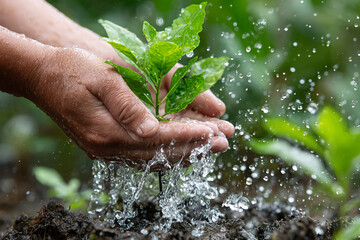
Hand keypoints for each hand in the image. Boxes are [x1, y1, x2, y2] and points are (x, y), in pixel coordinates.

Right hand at [29, 47, 230, 166]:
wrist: (42, 78)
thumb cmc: (71, 71)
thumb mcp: (100, 79)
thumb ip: (127, 105)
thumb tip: (152, 130)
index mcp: (105, 130)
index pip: (157, 139)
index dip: (187, 135)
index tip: (213, 132)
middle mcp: (106, 147)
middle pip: (158, 154)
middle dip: (194, 148)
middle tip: (223, 142)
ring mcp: (105, 150)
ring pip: (152, 159)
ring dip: (184, 153)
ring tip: (211, 148)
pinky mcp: (105, 146)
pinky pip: (142, 156)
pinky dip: (166, 153)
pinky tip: (183, 150)